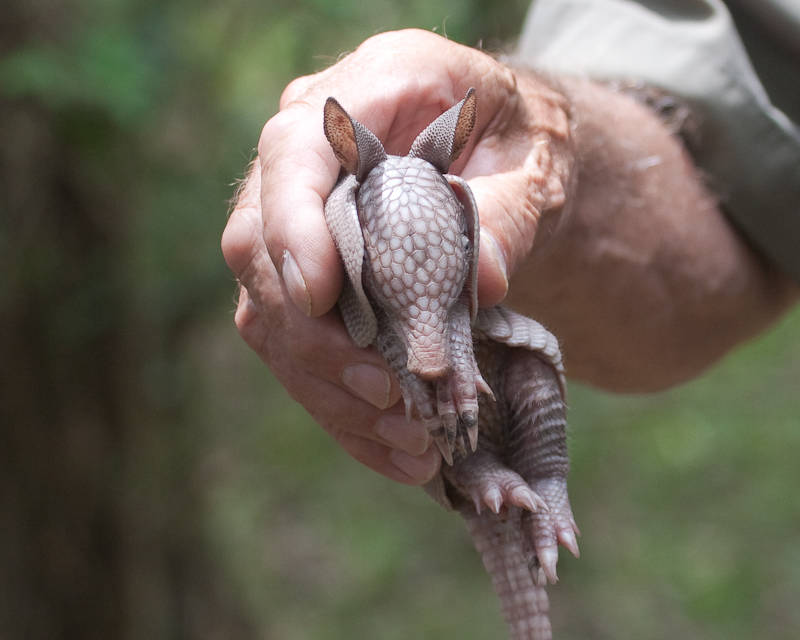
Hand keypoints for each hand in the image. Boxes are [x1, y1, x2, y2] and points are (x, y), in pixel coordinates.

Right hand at [221, 29, 574, 483]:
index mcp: (363, 92)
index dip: (292, 226)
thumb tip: (483, 280)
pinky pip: (299, 353)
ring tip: (411, 442)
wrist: (509, 151)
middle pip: (260, 250)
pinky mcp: (311, 284)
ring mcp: (300, 226)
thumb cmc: (521, 137)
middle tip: (388, 392)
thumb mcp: (537, 156)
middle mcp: (310, 161)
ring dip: (331, 390)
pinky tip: (400, 452)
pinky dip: (345, 410)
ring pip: (271, 318)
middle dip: (316, 336)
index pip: (292, 153)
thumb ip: (508, 209)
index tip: (321, 296)